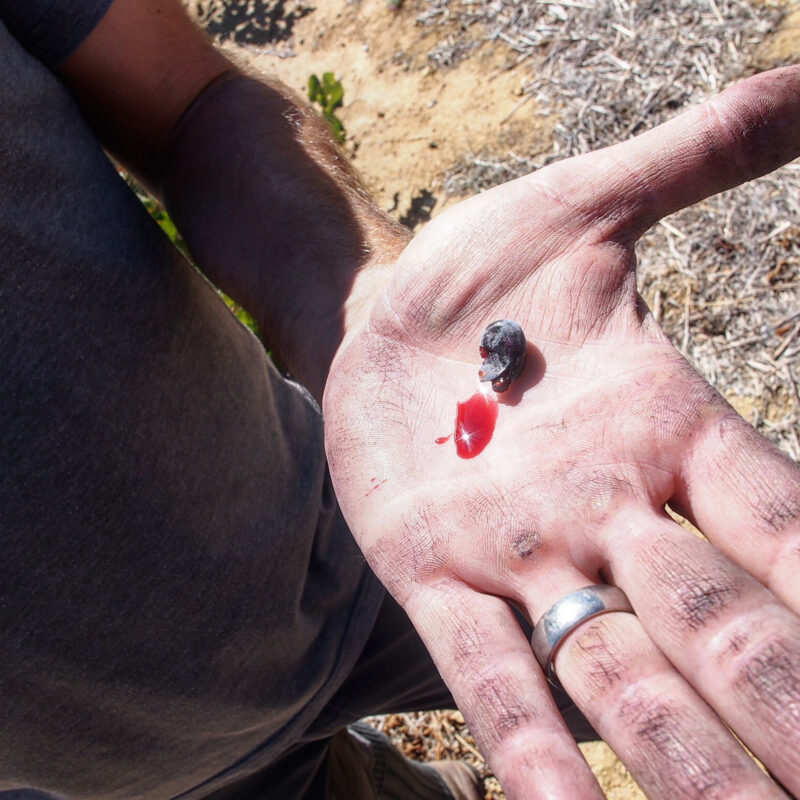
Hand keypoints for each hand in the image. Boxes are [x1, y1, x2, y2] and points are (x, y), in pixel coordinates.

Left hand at [324, 66, 799, 798]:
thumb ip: (698, 156)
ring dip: (687, 767)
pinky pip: (494, 680)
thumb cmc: (490, 269)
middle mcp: (611, 516)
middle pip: (727, 635)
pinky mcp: (433, 578)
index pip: (792, 533)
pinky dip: (535, 757)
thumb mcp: (592, 202)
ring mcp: (522, 559)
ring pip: (620, 681)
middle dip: (789, 718)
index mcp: (667, 431)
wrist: (383, 312)